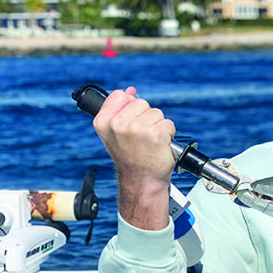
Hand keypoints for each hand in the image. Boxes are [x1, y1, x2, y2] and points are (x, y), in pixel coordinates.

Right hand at [93, 86, 175, 229]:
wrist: (141, 181)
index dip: (130, 106)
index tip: (131, 121)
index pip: (120, 95)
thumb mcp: (115, 134)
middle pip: (141, 102)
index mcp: (103, 122)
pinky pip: (168, 124)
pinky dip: (168, 134)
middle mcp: (118, 124)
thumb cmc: (131, 158)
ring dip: (158, 126)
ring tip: (150, 143)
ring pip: (156, 113)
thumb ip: (120, 110)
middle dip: (146, 117)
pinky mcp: (156, 135)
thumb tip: (131, 90)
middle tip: (142, 138)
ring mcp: (138, 129)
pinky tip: (160, 146)